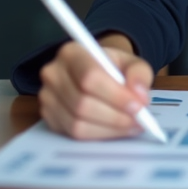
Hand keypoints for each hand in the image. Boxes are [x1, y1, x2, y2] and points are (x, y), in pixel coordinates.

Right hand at [38, 33, 154, 139]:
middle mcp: (53, 74)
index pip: (89, 77)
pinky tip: (116, 129)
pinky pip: (74, 134)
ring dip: (109, 128)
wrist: (99, 74)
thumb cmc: (113, 68)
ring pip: (77, 123)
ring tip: (131, 126)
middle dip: (115, 116)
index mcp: (72, 53)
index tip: (138, 106)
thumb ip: (139, 74)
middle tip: (139, 120)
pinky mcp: (49, 118)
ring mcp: (48, 98)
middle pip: (82, 103)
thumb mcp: (132, 63)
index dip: (115, 95)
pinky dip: (99, 135)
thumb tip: (139, 96)